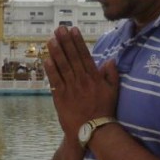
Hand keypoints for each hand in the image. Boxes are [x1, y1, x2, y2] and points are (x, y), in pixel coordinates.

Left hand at [44, 26, 118, 142]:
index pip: (84, 55)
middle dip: (65, 42)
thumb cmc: (104, 111)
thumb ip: (111, 75)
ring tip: (50, 39)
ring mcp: (71, 89)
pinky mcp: (61, 98)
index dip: (78, 42)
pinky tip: (46, 59)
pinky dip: (50, 70)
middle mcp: (82, 80)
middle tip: (59, 29)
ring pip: (62, 67)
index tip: (73, 30)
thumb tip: (110, 60)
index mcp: (94, 77)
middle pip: (72, 57)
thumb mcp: (113, 91)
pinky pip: (55, 81)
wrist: (93, 130)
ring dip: (56, 52)